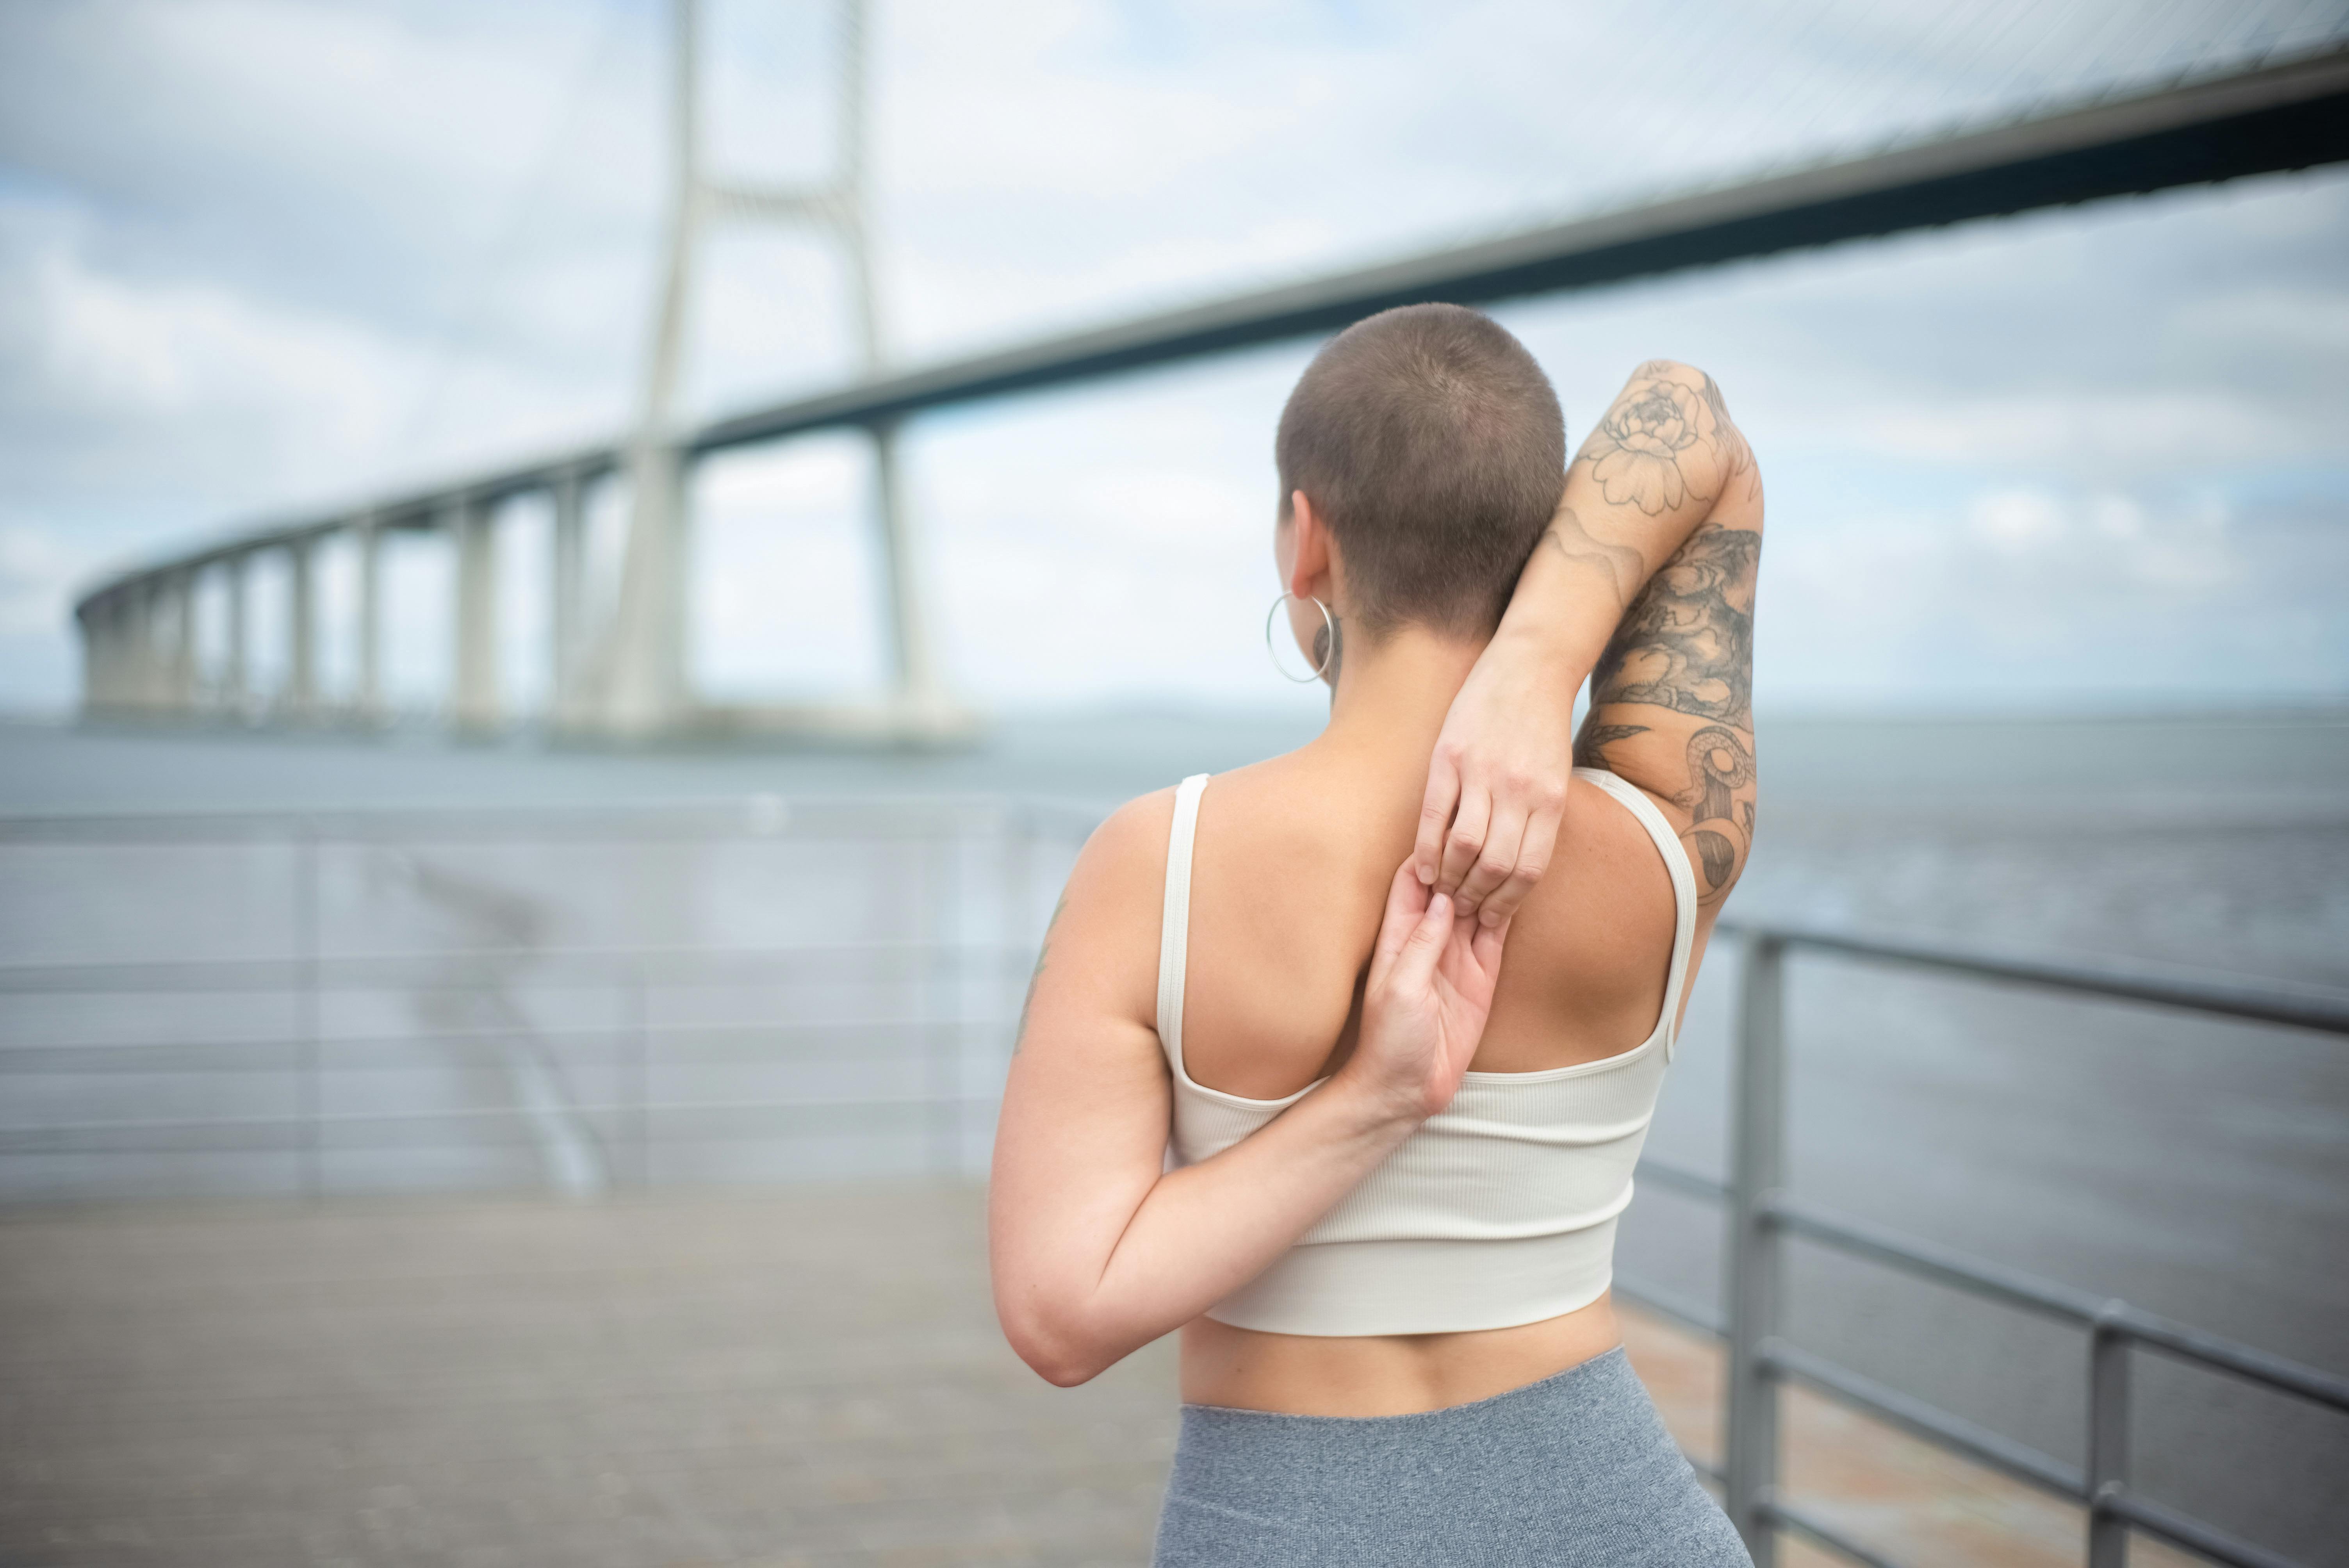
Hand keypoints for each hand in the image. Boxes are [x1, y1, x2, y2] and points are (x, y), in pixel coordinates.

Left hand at [1345, 862, 1511, 1121]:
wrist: (1405, 1089)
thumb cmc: (1389, 1041)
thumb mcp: (1401, 987)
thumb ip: (1422, 942)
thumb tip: (1442, 897)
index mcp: (1399, 936)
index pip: (1411, 881)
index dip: (1428, 854)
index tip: (1450, 831)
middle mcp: (1429, 940)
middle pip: (1447, 886)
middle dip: (1465, 863)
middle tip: (1488, 840)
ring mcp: (1457, 957)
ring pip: (1475, 906)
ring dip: (1488, 885)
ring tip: (1506, 856)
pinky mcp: (1481, 977)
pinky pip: (1495, 937)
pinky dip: (1506, 914)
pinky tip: (1518, 889)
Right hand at [1413, 624, 1573, 927]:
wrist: (1529, 667)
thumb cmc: (1540, 728)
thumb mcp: (1553, 778)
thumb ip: (1536, 821)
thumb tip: (1512, 873)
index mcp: (1550, 800)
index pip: (1529, 870)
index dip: (1507, 904)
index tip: (1491, 919)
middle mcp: (1520, 790)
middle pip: (1496, 865)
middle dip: (1476, 898)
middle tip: (1461, 910)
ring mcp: (1483, 772)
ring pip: (1464, 845)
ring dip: (1449, 877)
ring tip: (1441, 891)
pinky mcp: (1450, 757)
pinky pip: (1434, 814)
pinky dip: (1426, 848)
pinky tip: (1421, 867)